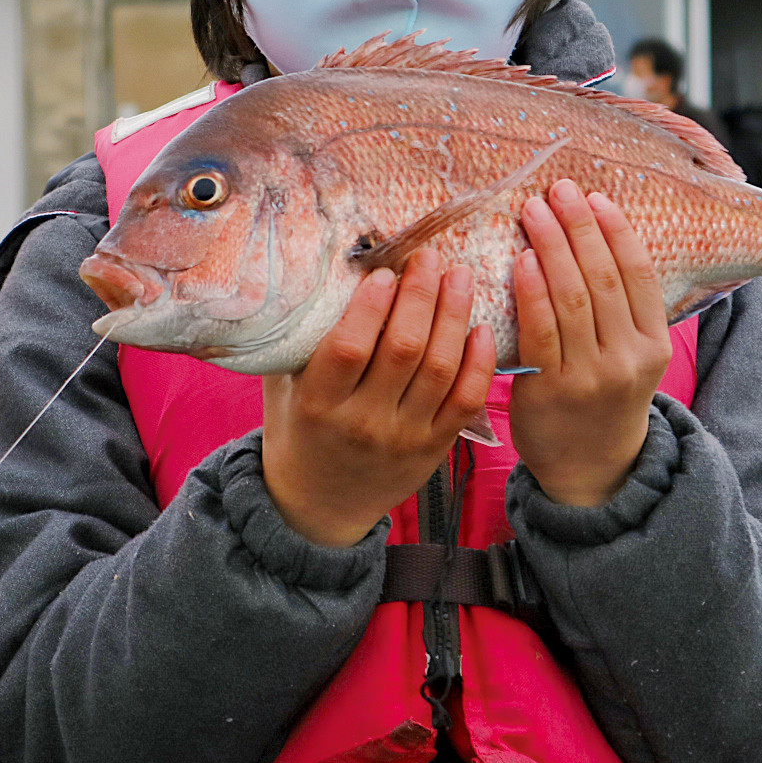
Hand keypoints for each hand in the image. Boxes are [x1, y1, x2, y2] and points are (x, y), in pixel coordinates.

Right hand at [262, 252, 496, 546]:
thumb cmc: (298, 430)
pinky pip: (466, 400)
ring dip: (454, 316)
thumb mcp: (282, 387)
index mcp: (318, 405)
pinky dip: (479, 362)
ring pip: (441, 368)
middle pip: (403, 349)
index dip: (370, 304)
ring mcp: (404, 437)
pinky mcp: (434, 447)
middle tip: (429, 258)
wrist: (318, 504)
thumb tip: (320, 272)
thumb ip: (299, 339)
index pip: (349, 347)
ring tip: (459, 276)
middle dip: (421, 295)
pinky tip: (480, 327)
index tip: (384, 271)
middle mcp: (363, 423)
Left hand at [508, 180, 673, 506]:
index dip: (616, 231)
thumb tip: (594, 236)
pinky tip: (520, 260)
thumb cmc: (604, 397)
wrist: (591, 468)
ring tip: (533, 210)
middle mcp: (627, 358)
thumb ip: (622, 308)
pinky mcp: (551, 390)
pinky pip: (540, 331)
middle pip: (602, 278)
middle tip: (557, 189)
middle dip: (579, 227)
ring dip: (551, 246)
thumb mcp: (632, 356)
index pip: (637, 275)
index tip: (594, 197)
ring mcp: (590, 376)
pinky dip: (530, 290)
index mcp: (653, 344)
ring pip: (571, 298)